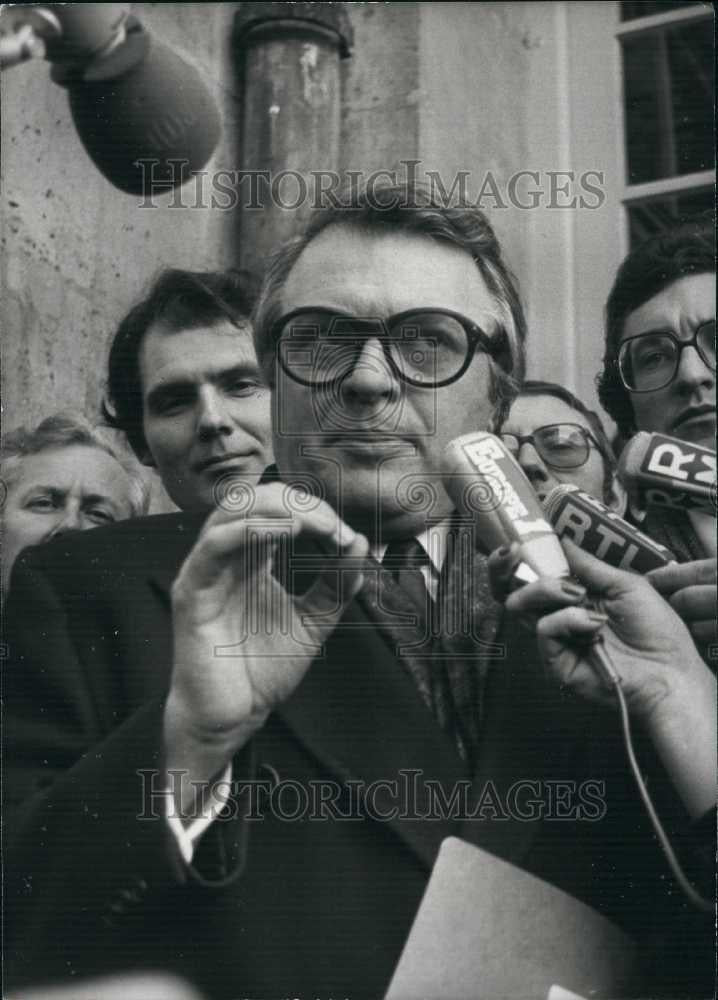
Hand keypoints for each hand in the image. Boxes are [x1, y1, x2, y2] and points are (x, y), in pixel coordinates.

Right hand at [164, 483, 367, 785]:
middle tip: (334, 527)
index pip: (277, 508)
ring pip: (233, 510)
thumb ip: (336, 585)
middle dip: (300, 503)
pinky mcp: (192, 590)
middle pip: (254, 498)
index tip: (347, 537)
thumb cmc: (263, 671)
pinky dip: (252, 529)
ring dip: (279, 509)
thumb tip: (359, 543)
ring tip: (316, 524)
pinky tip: (286, 532)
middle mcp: (225, 557)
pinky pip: (216, 544)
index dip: (314, 511)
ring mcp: (205, 570)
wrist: (232, 716)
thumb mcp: (314, 621)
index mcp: (250, 558)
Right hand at [492, 540, 709, 721]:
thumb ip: (589, 565)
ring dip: (545, 590)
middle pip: (515, 589)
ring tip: (576, 593)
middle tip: (514, 554)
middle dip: (508, 568)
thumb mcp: (625, 585)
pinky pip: (544, 629)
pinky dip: (566, 619)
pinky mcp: (555, 661)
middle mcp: (560, 615)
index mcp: (575, 596)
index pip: (535, 574)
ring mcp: (556, 638)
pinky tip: (593, 624)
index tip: (515, 543)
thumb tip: (563, 541)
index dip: (519, 558)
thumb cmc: (656, 631)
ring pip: (521, 606)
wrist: (669, 670)